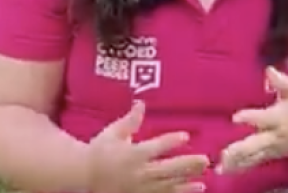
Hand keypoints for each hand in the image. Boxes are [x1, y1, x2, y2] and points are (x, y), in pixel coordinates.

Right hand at [85, 101, 210, 192]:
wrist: (83, 176)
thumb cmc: (99, 151)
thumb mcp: (113, 133)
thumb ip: (130, 121)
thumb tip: (141, 103)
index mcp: (133, 153)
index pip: (156, 146)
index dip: (171, 141)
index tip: (186, 136)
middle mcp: (139, 172)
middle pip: (167, 169)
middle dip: (187, 165)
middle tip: (205, 161)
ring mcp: (140, 188)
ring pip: (167, 187)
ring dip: (186, 185)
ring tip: (202, 183)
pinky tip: (191, 191)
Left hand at [219, 67, 287, 173]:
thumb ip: (282, 81)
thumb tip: (269, 70)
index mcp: (279, 118)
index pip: (263, 118)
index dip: (250, 117)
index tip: (235, 117)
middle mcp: (274, 135)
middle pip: (256, 144)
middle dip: (241, 150)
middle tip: (225, 154)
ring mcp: (272, 148)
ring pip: (253, 157)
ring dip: (236, 162)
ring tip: (219, 167)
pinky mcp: (269, 156)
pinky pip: (253, 162)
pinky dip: (239, 168)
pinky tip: (223, 171)